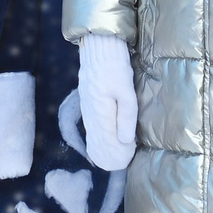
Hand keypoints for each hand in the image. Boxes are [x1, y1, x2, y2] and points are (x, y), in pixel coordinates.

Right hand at [76, 34, 138, 171]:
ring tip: (108, 157)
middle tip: (116, 165)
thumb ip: (126, 115)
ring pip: (92, 131)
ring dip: (100, 144)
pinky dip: (95, 133)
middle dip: (106, 152)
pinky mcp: (87, 98)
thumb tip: (126, 140)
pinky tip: (99, 138)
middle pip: (97, 138)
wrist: (99, 46)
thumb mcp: (125, 90)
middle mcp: (89, 110)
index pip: (105, 139)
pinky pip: (90, 122)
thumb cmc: (114, 66)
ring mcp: (86, 104)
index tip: (122, 163)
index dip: (114, 152)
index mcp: (99, 110)